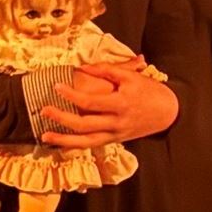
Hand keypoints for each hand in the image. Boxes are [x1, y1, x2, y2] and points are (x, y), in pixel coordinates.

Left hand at [39, 61, 178, 147]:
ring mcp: (115, 134)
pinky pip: (92, 145)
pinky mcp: (114, 140)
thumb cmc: (148, 90)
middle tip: (44, 110)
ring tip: (45, 136)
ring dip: (64, 140)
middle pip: (84, 125)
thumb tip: (83, 66)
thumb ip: (106, 70)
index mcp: (120, 104)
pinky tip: (61, 143)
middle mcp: (116, 123)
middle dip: (61, 119)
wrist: (168, 112)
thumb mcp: (130, 76)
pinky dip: (75, 145)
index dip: (71, 95)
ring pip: (86, 142)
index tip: (56, 86)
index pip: (89, 102)